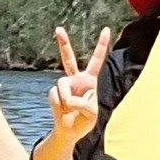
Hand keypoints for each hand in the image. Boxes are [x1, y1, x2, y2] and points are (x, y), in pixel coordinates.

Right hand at [45, 26, 113, 144]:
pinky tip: (63, 112)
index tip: (106, 29)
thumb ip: (84, 104)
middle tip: (58, 29)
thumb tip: (67, 98)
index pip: (96, 60)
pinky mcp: (54, 93)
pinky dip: (61, 107)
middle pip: (68, 58)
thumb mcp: (92, 113)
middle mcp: (76, 79)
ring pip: (62, 85)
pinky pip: (57, 97)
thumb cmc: (84, 120)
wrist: (69, 131)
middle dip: (63, 43)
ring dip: (68, 101)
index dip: (101, 45)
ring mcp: (63, 85)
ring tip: (70, 110)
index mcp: (90, 80)